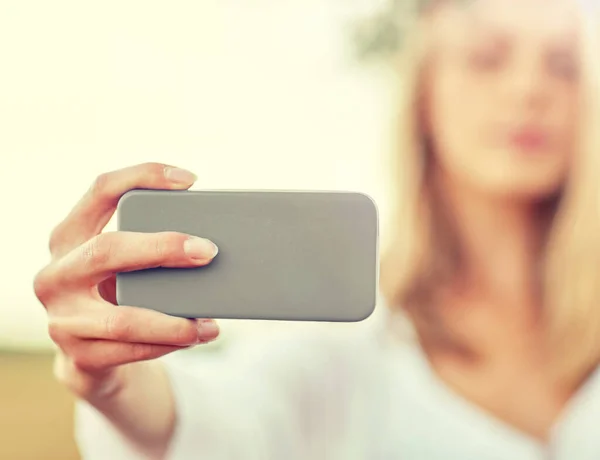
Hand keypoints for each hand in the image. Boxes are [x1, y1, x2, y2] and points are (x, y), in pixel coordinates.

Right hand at [33, 163, 219, 401]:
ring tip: (210, 323)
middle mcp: (56, 274)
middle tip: (208, 251)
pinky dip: (169, 344)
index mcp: (69, 237)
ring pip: (123, 317)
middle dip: (163, 248)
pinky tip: (194, 337)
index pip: (101, 191)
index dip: (143, 176)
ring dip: (176, 320)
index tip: (190, 180)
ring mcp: (62, 319)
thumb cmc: (117, 293)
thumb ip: (148, 245)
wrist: (89, 354)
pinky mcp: (78, 355)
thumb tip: (210, 239)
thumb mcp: (122, 264)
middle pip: (107, 250)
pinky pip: (131, 351)